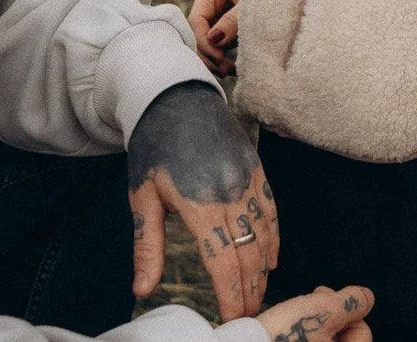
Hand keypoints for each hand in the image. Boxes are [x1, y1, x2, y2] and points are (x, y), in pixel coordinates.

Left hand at [127, 83, 280, 319]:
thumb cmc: (153, 149)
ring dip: (264, 269)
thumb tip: (142, 291)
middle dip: (250, 290)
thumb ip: (147, 247)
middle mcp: (230, 193)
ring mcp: (248, 180)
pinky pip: (272, 211)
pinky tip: (270, 260)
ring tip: (258, 294)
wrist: (175, 98)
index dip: (231, 294)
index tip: (231, 317)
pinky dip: (274, 239)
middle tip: (247, 315)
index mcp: (199, 204)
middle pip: (249, 254)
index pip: (223, 261)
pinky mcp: (257, 170)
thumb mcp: (142, 197)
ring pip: (265, 235)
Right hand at [189, 0, 243, 76]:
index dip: (203, 40)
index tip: (219, 58)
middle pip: (198, 32)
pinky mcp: (225, 29)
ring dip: (214, 60)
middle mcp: (211, 1)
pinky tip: (232, 69)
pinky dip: (222, 60)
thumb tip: (214, 39)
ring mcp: (217, 15)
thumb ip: (233, 21)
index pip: (197, 18)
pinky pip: (216, 47)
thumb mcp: (256, 7)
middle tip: (224, 70)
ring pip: (205, 43)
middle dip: (209, 54)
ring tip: (229, 71)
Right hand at [258, 285, 374, 340]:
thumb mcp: (325, 310)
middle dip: (328, 314)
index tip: (325, 297)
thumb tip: (367, 297)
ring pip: (320, 341)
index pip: (362, 333)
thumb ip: (352, 303)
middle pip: (340, 337)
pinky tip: (281, 327)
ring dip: (311, 324)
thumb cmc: (284, 336)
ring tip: (293, 314)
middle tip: (310, 301)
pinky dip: (297, 336)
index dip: (347, 309)